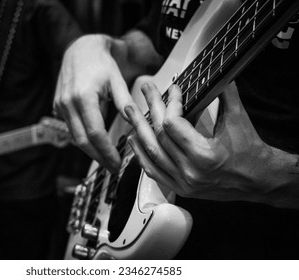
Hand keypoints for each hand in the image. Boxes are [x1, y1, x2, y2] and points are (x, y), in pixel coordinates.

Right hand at [53, 35, 135, 172]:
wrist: (80, 49)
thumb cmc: (100, 62)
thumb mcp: (116, 79)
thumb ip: (124, 102)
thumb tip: (135, 122)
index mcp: (83, 97)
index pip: (95, 133)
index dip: (107, 151)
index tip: (117, 163)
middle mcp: (68, 103)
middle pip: (83, 141)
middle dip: (99, 157)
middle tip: (113, 168)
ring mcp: (60, 106)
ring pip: (75, 138)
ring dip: (91, 151)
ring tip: (107, 159)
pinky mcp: (58, 107)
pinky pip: (71, 129)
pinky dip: (83, 139)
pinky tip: (95, 144)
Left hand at [125, 81, 275, 203]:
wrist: (260, 181)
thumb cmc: (252, 153)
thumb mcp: (239, 121)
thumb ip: (226, 95)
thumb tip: (216, 74)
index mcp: (205, 155)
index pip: (173, 125)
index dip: (170, 103)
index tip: (173, 89)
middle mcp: (190, 172)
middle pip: (159, 136)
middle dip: (150, 109)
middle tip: (145, 90)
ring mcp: (183, 182)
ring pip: (151, 154)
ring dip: (139, 131)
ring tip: (130, 113)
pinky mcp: (181, 188)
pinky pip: (154, 171)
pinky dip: (142, 155)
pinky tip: (135, 141)